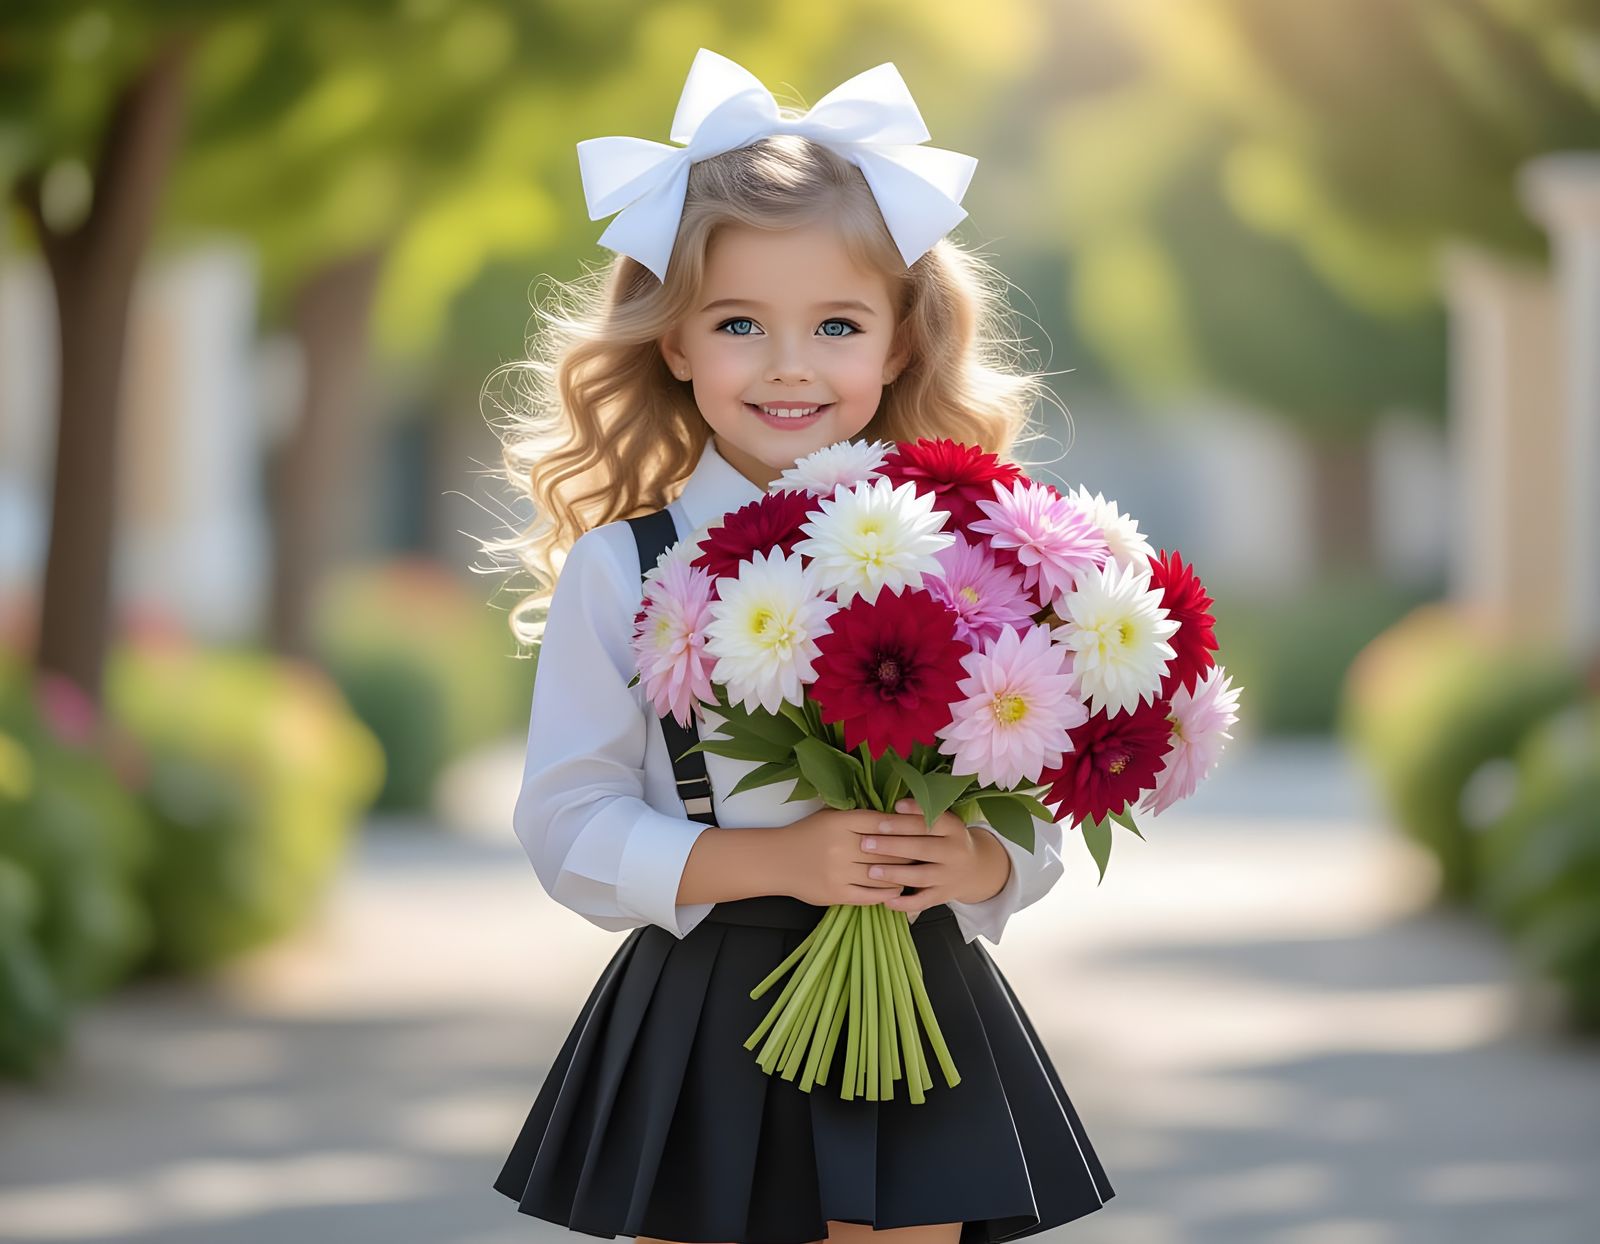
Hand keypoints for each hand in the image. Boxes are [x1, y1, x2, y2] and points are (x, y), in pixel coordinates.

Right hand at [774, 807, 919, 907]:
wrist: (778, 861)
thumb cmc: (808, 835)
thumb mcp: (831, 817)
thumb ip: (860, 818)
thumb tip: (897, 819)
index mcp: (840, 822)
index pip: (882, 824)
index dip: (904, 828)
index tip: (920, 830)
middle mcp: (841, 846)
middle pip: (887, 850)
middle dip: (909, 852)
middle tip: (925, 852)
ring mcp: (839, 872)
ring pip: (882, 874)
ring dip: (902, 874)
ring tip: (915, 871)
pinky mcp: (836, 893)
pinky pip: (870, 895)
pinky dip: (887, 893)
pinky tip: (897, 888)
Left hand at [859, 797, 1012, 915]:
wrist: (975, 868)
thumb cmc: (946, 839)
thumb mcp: (943, 822)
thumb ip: (922, 814)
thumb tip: (894, 805)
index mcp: (954, 829)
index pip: (931, 822)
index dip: (908, 818)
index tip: (884, 816)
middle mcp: (955, 852)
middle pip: (923, 848)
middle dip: (893, 846)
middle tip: (865, 843)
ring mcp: (950, 876)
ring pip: (921, 876)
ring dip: (895, 874)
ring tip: (871, 871)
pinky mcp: (943, 895)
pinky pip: (923, 902)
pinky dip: (905, 904)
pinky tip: (886, 900)